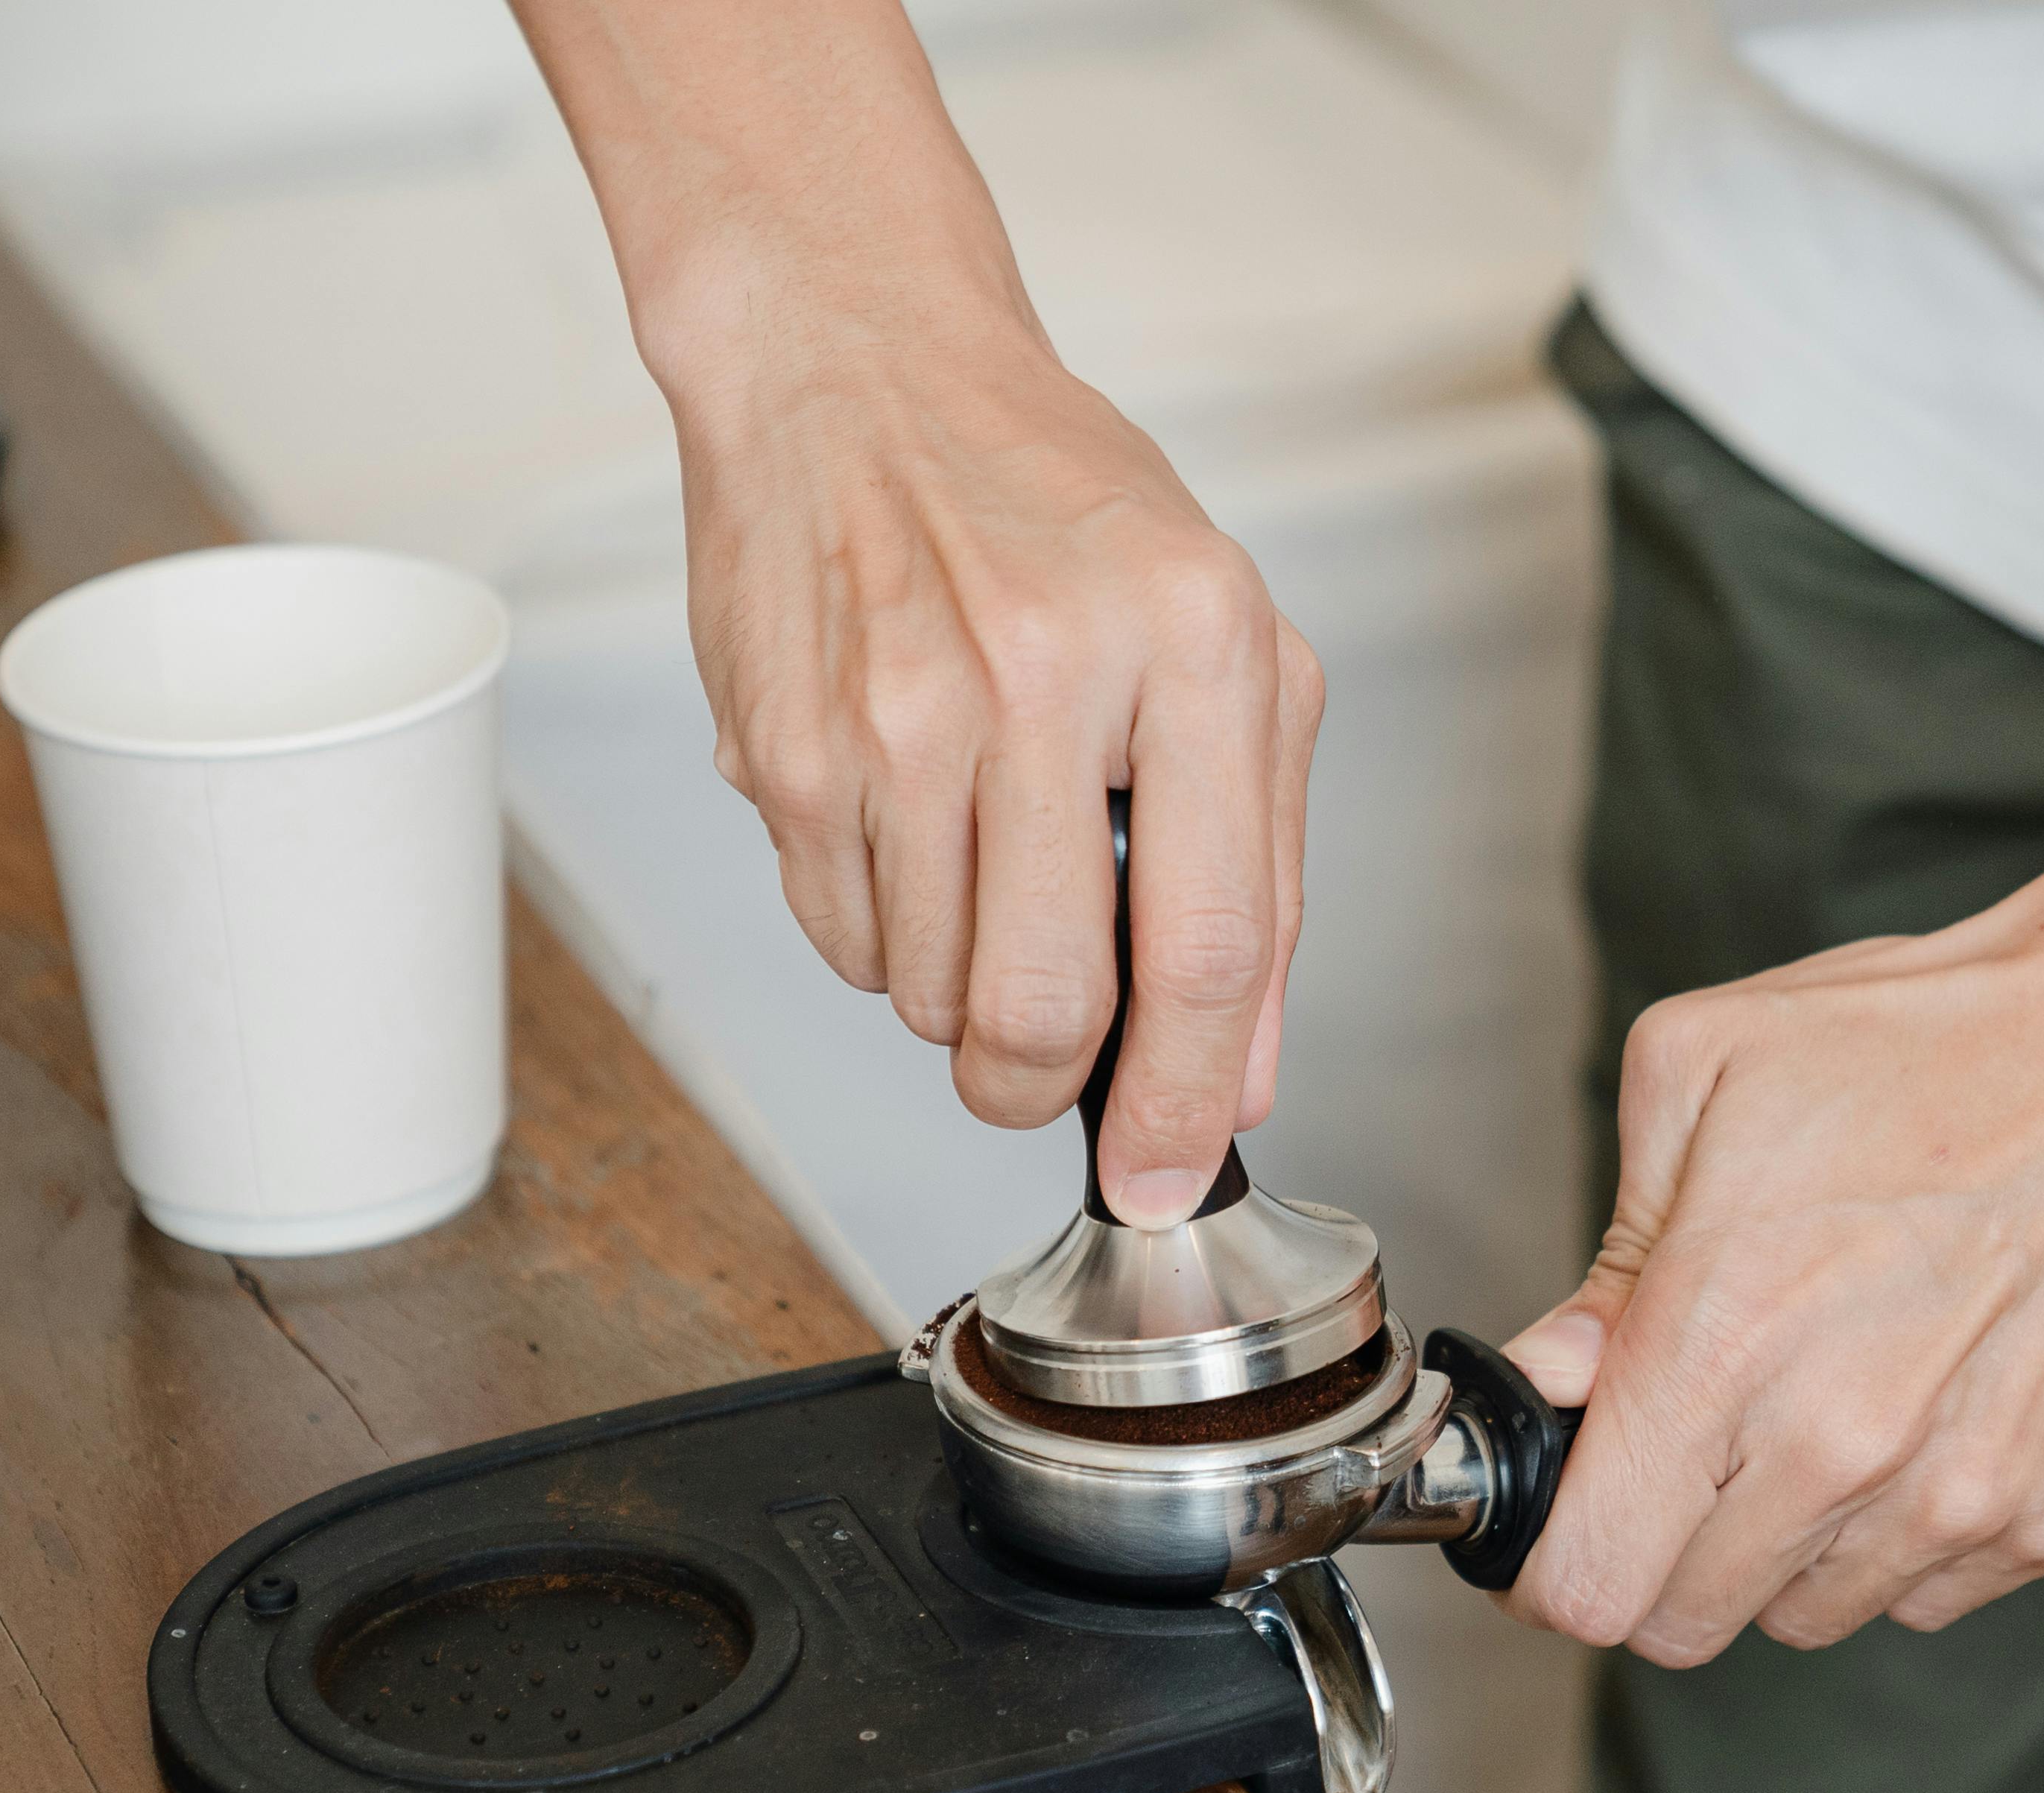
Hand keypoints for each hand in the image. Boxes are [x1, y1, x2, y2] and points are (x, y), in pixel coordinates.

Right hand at [666, 312, 1323, 1223]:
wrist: (856, 366)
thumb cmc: (1051, 505)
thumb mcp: (1224, 644)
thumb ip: (1255, 867)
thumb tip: (1235, 1076)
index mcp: (1196, 641)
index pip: (1207, 942)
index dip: (1185, 1096)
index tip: (1164, 1174)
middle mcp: (1047, 673)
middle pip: (1048, 1005)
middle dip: (1041, 1082)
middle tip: (1041, 1067)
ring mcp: (900, 713)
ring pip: (929, 994)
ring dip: (955, 987)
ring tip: (973, 855)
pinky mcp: (788, 747)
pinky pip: (842, 938)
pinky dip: (881, 929)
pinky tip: (901, 818)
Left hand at [1497, 892, 2043, 1662]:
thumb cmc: (1935, 1044)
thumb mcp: (1703, 1078)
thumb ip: (1610, 1255)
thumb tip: (1553, 1374)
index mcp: (1723, 1347)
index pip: (1592, 1582)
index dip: (1560, 1567)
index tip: (1573, 1526)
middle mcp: (1839, 1446)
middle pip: (1686, 1622)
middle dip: (1665, 1553)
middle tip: (1700, 1451)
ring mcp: (1958, 1496)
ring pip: (1807, 1616)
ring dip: (1790, 1545)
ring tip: (1832, 1408)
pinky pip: (1929, 1597)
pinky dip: (1907, 1536)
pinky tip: (1927, 1418)